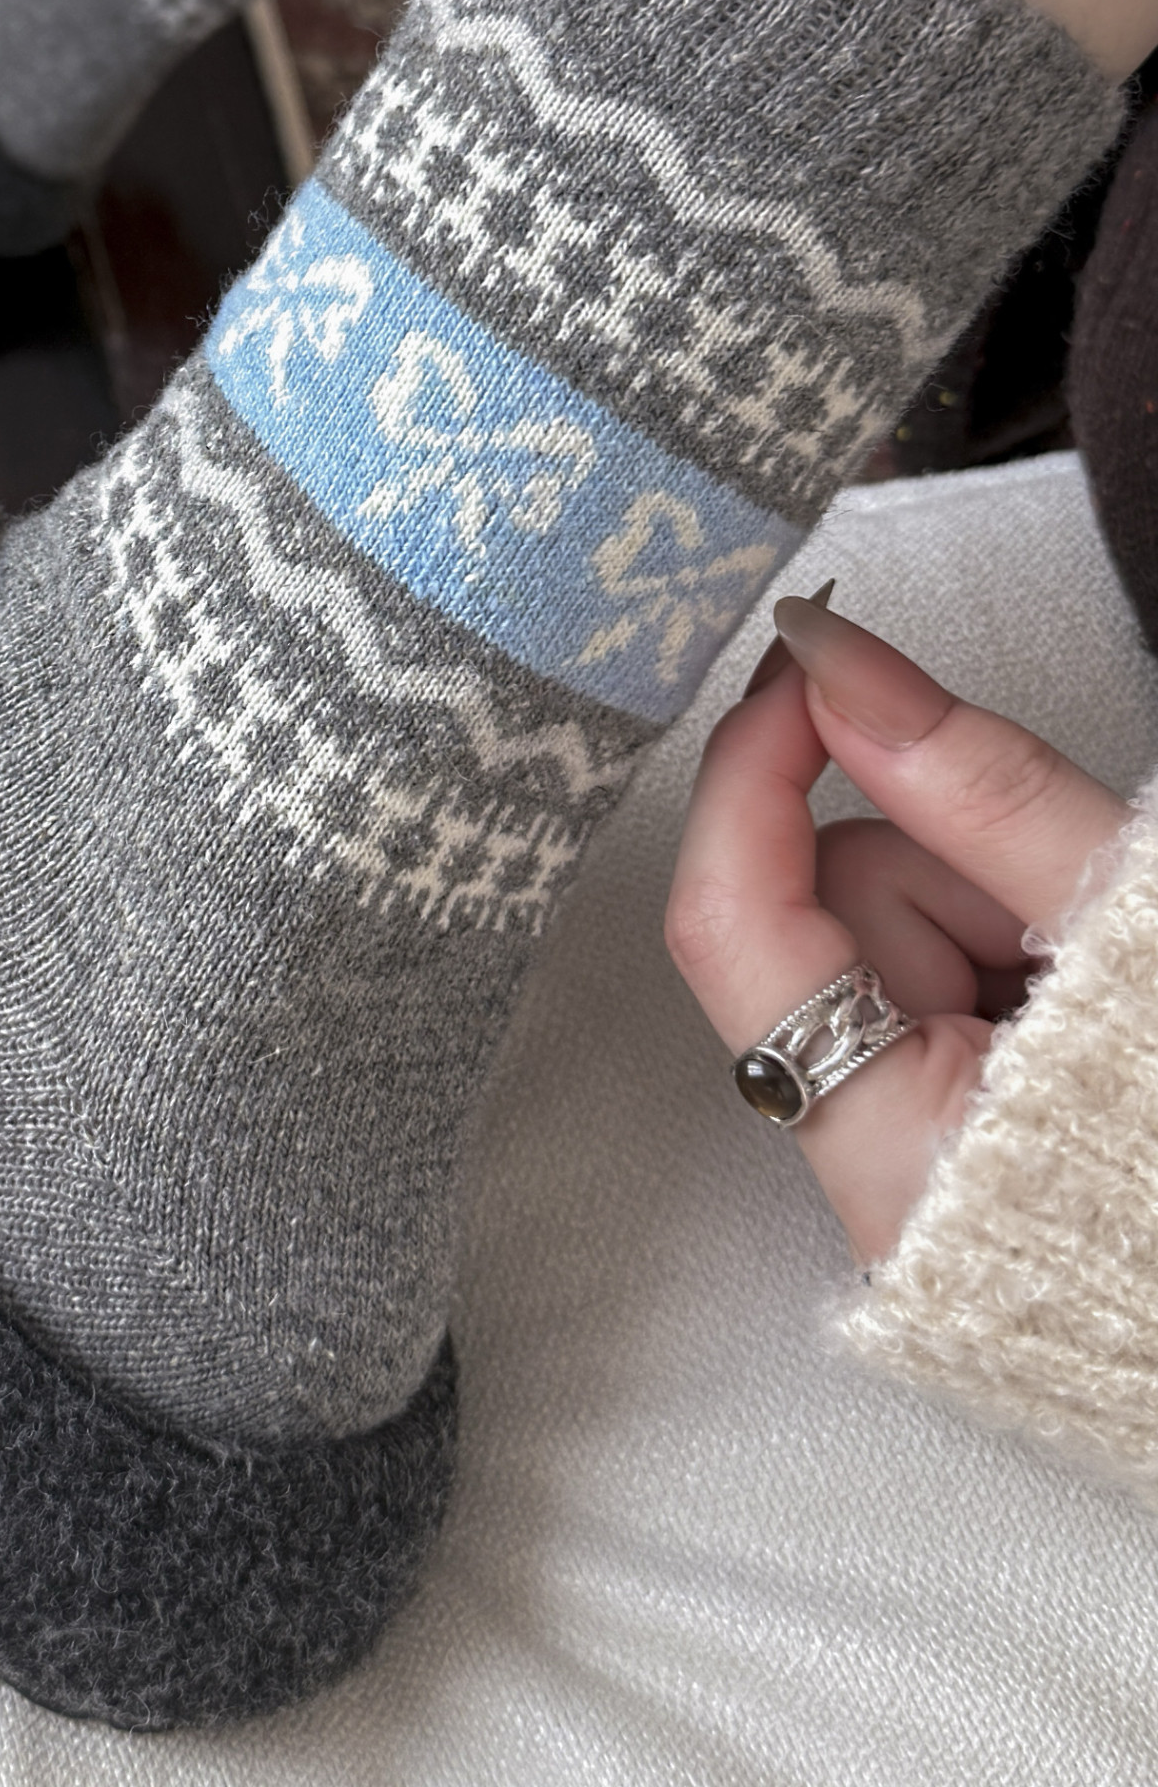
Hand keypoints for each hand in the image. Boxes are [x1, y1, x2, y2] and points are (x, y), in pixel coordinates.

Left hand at [666, 591, 1129, 1265]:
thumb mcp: (1140, 930)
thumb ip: (981, 790)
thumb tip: (837, 665)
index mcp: (907, 1163)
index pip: (731, 922)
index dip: (756, 768)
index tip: (807, 662)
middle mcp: (881, 1185)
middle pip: (828, 914)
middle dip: (949, 868)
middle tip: (1072, 920)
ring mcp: (915, 1165)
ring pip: (885, 932)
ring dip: (991, 909)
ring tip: (1099, 982)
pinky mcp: (950, 1139)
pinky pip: (931, 982)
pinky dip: (1004, 953)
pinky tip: (1082, 1007)